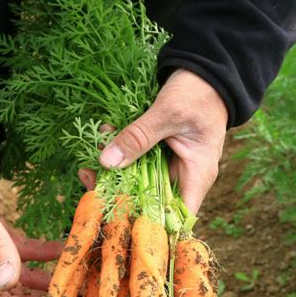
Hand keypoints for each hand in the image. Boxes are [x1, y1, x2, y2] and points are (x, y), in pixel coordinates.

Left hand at [83, 69, 227, 213]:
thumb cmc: (198, 93)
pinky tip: (102, 138)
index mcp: (197, 176)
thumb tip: (107, 162)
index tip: (118, 220)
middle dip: (119, 193)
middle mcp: (184, 176)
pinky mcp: (158, 153)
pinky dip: (120, 152)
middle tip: (89, 180)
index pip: (177, 217)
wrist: (205, 71)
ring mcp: (170, 165)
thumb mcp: (167, 113)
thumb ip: (138, 137)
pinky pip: (136, 160)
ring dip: (115, 170)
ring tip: (89, 158)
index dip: (151, 225)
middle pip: (151, 201)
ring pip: (139, 180)